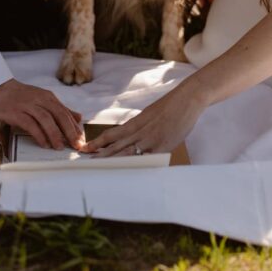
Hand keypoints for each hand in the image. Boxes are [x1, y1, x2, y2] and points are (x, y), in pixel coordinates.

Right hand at [0, 78, 83, 149]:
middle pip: (59, 115)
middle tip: (76, 145)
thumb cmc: (22, 97)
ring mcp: (29, 106)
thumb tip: (78, 117)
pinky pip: (30, 124)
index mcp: (49, 97)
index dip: (74, 127)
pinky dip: (38, 134)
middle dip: (69, 131)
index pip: (65, 112)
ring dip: (55, 134)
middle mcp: (41, 100)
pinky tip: (44, 143)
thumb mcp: (43, 99)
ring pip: (46, 119)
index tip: (81, 139)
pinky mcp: (17, 113)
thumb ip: (60, 109)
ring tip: (60, 147)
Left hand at [81, 79, 203, 156]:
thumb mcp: (150, 114)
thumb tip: (132, 134)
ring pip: (127, 152)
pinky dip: (137, 164)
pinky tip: (129, 171)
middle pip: (116, 145)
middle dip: (100, 154)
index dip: (98, 142)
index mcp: (136, 122)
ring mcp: (151, 138)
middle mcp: (140, 131)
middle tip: (85, 160)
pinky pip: (147, 158)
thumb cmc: (171, 106)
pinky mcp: (163, 145)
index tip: (86, 148)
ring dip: (113, 160)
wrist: (187, 98)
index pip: (112, 134)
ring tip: (99, 167)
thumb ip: (140, 125)